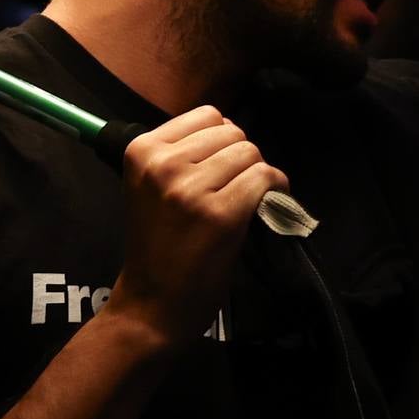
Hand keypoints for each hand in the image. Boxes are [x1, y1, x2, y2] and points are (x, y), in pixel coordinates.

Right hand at [102, 105, 288, 346]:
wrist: (152, 304)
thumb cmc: (156, 247)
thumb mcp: (151, 187)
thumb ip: (180, 154)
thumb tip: (232, 132)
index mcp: (142, 151)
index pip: (206, 114)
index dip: (221, 139)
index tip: (221, 166)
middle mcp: (163, 164)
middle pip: (231, 132)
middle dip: (241, 156)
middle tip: (234, 188)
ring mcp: (191, 189)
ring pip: (250, 152)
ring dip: (257, 175)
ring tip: (246, 200)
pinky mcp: (220, 214)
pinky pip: (265, 178)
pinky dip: (275, 190)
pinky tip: (266, 206)